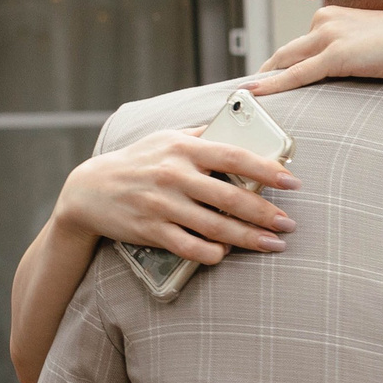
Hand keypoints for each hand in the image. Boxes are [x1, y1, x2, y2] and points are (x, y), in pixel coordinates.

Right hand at [52, 129, 297, 264]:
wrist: (89, 190)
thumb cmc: (138, 162)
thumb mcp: (166, 138)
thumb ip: (203, 135)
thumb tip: (241, 128)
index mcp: (183, 148)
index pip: (234, 156)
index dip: (267, 170)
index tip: (292, 182)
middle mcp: (174, 175)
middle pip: (231, 198)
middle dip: (265, 214)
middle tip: (288, 225)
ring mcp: (162, 204)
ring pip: (215, 228)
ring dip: (249, 239)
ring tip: (273, 245)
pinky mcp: (150, 230)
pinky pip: (190, 248)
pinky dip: (212, 254)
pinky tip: (226, 254)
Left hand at [245, 6, 382, 96]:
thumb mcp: (370, 42)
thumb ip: (350, 49)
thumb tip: (341, 68)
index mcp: (332, 13)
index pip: (299, 42)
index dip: (282, 62)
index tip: (269, 77)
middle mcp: (324, 19)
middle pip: (285, 50)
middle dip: (266, 72)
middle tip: (250, 91)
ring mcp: (329, 35)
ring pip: (285, 61)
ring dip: (264, 80)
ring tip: (246, 97)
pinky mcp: (336, 55)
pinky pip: (297, 74)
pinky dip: (274, 85)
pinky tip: (256, 92)